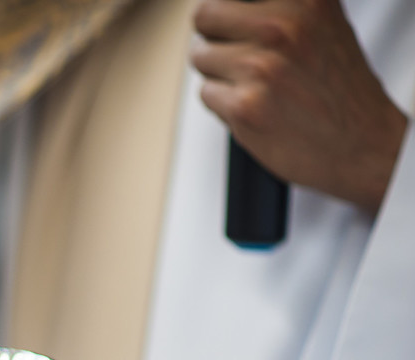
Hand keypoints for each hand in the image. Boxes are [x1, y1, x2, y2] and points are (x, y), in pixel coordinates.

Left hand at [192, 0, 408, 212]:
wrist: (362, 142)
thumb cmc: (336, 86)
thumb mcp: (320, 22)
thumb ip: (277, 8)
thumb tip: (226, 4)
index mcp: (303, 0)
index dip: (228, 8)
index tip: (235, 22)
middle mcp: (282, 27)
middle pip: (205, 15)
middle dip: (214, 36)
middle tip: (238, 53)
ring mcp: (261, 67)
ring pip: (202, 57)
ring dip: (220, 73)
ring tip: (257, 84)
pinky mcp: (245, 105)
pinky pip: (207, 93)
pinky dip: (224, 104)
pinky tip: (257, 107)